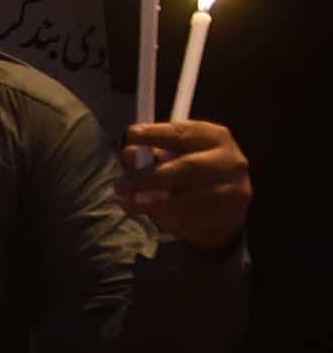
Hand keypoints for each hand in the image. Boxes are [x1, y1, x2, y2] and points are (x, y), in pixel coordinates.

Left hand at [120, 118, 250, 250]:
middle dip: (147, 177)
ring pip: (187, 199)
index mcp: (215, 138)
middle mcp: (229, 161)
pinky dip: (167, 220)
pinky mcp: (230, 216)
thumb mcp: (175, 155)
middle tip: (119, 186)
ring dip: (151, 204)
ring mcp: (233, 190)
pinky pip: (191, 220)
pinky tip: (155, 217)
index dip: (157, 133)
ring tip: (128, 205)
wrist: (229, 206)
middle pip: (187, 167)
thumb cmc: (193, 172)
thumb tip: (129, 154)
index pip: (185, 132)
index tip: (132, 134)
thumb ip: (152, 153)